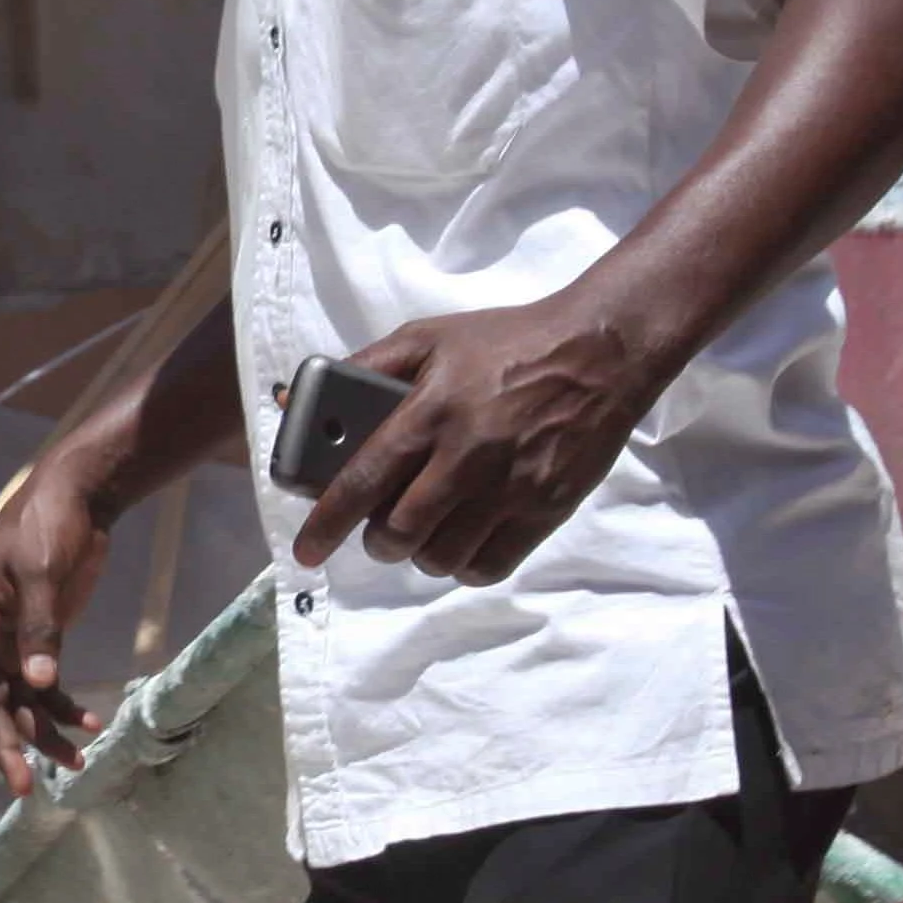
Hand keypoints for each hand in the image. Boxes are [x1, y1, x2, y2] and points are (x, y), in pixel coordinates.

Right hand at [0, 460, 115, 787]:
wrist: (76, 497)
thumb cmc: (47, 525)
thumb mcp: (41, 571)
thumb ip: (40, 628)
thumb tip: (37, 683)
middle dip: (10, 743)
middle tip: (24, 788)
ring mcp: (18, 640)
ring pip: (23, 700)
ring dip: (44, 733)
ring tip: (74, 766)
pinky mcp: (44, 640)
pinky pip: (49, 684)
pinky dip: (66, 707)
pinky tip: (91, 724)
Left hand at [295, 289, 671, 584]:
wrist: (599, 352)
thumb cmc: (506, 342)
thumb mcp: (429, 337)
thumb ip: (367, 367)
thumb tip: (303, 397)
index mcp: (430, 411)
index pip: (363, 481)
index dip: (327, 524)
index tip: (307, 550)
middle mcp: (468, 455)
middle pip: (401, 532)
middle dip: (378, 542)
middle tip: (380, 532)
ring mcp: (511, 487)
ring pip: (443, 557)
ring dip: (421, 556)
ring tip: (424, 534)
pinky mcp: (546, 509)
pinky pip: (490, 566)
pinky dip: (465, 566)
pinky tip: (462, 544)